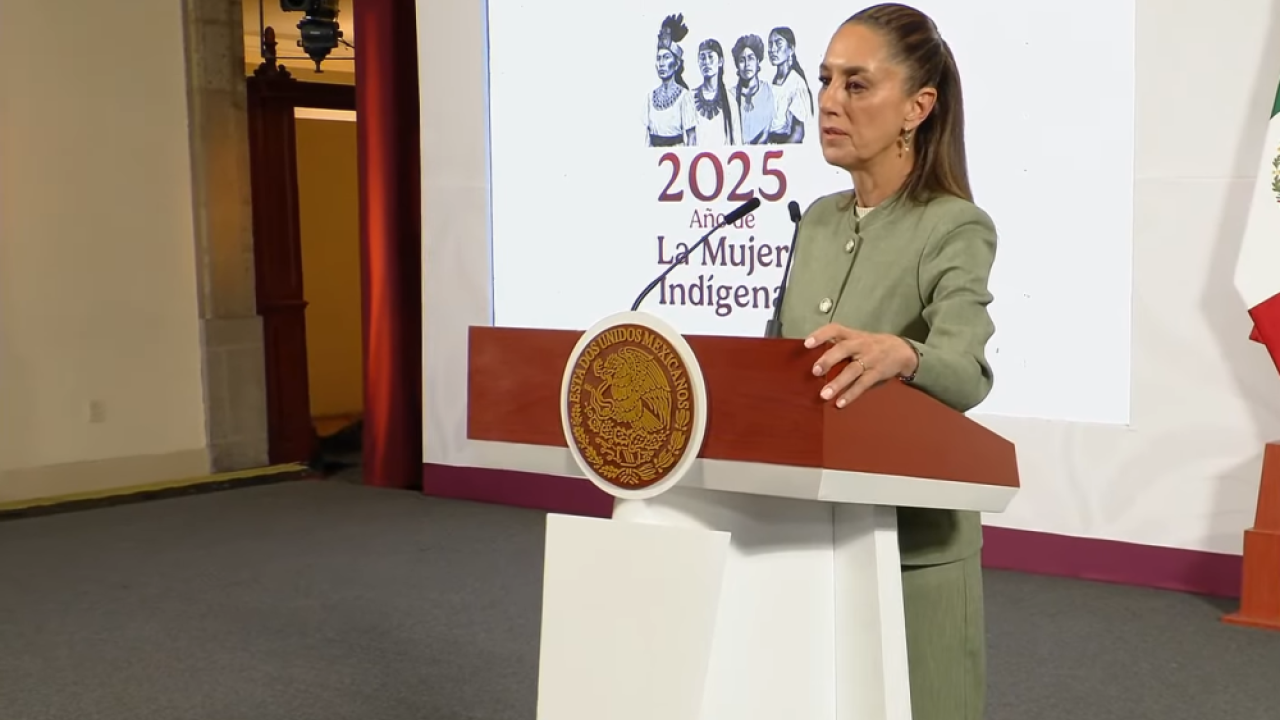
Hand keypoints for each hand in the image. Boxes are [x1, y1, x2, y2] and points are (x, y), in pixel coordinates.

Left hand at [804, 324, 918, 407]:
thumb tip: (812, 360)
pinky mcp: (877, 373)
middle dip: (828, 359)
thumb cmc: (871, 346)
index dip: (821, 335)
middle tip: (815, 371)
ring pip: (852, 370)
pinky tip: (840, 403)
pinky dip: (851, 394)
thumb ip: (838, 345)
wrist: (901, 350)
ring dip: (838, 383)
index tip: (807, 343)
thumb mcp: (856, 339)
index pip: (835, 330)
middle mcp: (860, 345)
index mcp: (852, 335)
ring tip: (824, 394)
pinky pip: (863, 384)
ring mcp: (869, 359)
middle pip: (843, 349)